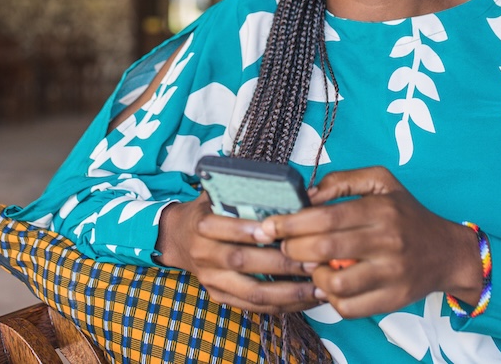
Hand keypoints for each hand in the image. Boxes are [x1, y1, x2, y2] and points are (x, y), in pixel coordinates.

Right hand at [156, 194, 319, 313]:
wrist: (179, 238)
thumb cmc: (210, 211)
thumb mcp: (222, 194)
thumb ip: (255, 193)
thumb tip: (307, 194)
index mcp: (202, 225)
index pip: (227, 229)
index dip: (251, 232)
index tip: (280, 232)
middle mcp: (204, 255)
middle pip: (243, 262)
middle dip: (282, 264)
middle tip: (315, 262)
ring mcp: (212, 280)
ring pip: (252, 292)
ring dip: (289, 293)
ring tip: (320, 288)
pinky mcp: (220, 297)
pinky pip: (255, 307)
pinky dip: (284, 305)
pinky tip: (308, 299)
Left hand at [260, 166, 482, 318]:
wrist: (447, 252)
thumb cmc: (406, 214)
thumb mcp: (381, 181)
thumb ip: (342, 180)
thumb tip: (307, 196)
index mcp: (381, 210)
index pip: (325, 217)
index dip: (291, 223)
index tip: (270, 226)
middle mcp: (388, 241)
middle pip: (325, 249)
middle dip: (293, 249)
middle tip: (283, 247)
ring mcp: (392, 274)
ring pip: (335, 283)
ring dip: (312, 277)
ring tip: (310, 266)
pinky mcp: (393, 300)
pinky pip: (349, 307)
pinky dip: (331, 298)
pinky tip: (329, 284)